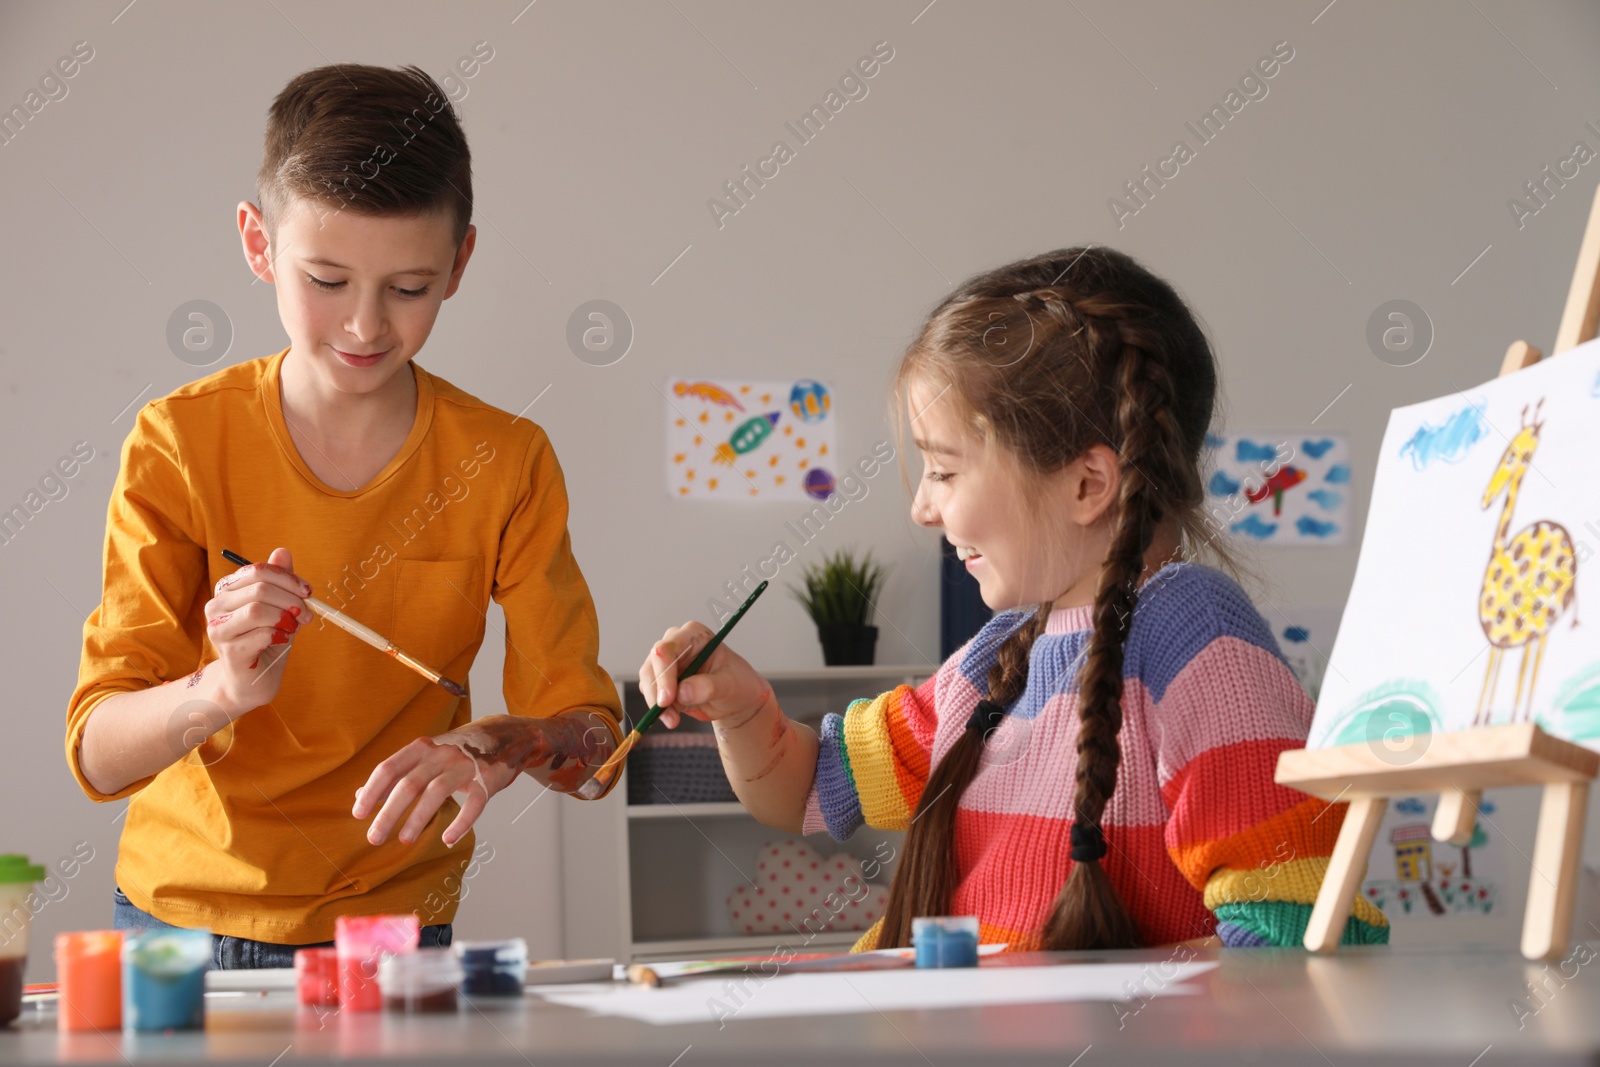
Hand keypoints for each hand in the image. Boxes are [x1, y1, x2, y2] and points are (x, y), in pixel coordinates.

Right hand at [205, 546, 308, 715]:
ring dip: (285, 618)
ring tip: (293, 628)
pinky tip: (281, 641)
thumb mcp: (278, 607)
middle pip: (259, 588)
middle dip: (291, 599)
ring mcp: (218, 629)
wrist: (252, 681)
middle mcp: (216, 606)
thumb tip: (282, 552)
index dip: (287, 578)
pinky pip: (260, 634)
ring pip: (257, 610)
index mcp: (227, 590)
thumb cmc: (266, 640)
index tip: (308, 591)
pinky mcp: (228, 651)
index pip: (257, 570)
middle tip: (307, 615)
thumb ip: (279, 581)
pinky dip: (280, 635)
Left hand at [352, 728, 522, 847]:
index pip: (390, 768)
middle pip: (410, 783)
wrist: (505, 736)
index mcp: (422, 748)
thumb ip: (396, 774)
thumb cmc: (458, 750)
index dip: (372, 791)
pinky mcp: (487, 780)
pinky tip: (448, 839)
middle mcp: (441, 754)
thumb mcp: (425, 755)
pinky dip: (461, 823)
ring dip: (418, 818)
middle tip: (375, 837)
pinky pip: (473, 804)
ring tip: (405, 840)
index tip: (358, 814)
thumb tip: (360, 796)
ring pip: (437, 792)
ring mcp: (465, 766)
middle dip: (389, 813)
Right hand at [640, 622, 768, 728]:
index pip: (668, 648)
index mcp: (694, 635)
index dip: (664, 674)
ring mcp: (666, 660)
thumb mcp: (729, 686)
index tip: (668, 699)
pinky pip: (650, 692)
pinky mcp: (661, 677)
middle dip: (658, 692)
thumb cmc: (736, 684)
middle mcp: (676, 643)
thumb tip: (682, 692)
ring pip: (648, 679)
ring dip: (657, 704)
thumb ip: (708, 687)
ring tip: (674, 720)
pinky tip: (673, 716)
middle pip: (653, 664)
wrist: (734, 698)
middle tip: (670, 717)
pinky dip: (658, 708)